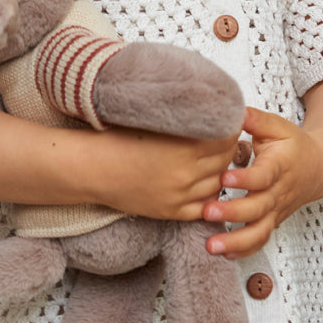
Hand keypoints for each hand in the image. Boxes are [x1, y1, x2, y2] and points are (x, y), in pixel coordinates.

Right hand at [90, 127, 241, 221]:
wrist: (92, 168)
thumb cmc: (118, 139)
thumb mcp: (156, 121)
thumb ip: (187, 120)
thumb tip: (212, 111)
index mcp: (184, 148)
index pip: (227, 138)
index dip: (229, 128)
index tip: (227, 122)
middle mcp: (186, 175)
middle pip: (225, 160)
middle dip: (227, 148)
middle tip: (224, 138)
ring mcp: (179, 196)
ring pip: (217, 183)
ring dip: (220, 170)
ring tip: (215, 158)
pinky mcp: (171, 211)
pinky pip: (204, 205)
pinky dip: (209, 194)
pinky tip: (206, 182)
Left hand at [201, 106, 322, 258]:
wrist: (319, 168)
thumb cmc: (292, 145)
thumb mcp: (277, 127)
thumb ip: (255, 119)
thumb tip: (233, 110)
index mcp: (279, 166)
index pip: (263, 176)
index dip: (245, 178)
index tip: (224, 177)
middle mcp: (278, 193)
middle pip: (258, 208)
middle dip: (233, 213)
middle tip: (207, 212)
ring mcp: (276, 211)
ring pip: (259, 232)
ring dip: (235, 241)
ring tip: (211, 246)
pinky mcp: (272, 222)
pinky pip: (260, 241)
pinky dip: (243, 250)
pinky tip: (222, 253)